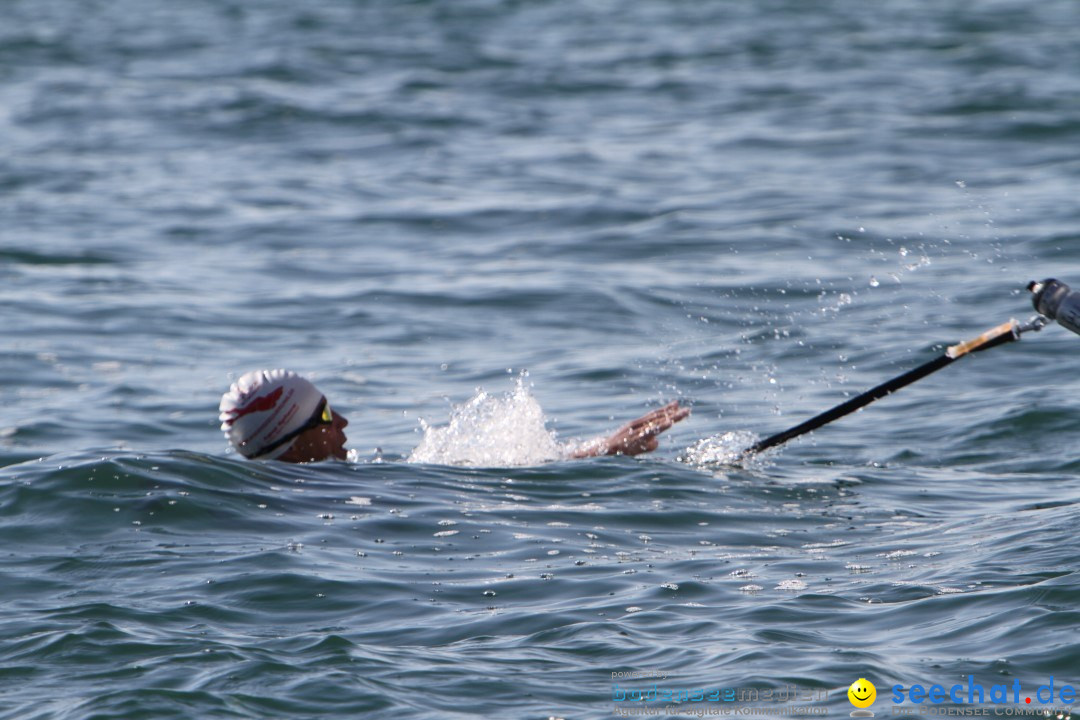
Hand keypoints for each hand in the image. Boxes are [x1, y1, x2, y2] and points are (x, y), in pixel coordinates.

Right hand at [572, 401, 689, 457]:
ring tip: (676, 418)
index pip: (655, 416)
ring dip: (665, 421)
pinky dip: (655, 429)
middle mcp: (636, 426)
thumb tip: (658, 442)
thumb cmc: (618, 450)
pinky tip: (665, 426)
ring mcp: (633, 432)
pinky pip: (645, 434)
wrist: (599, 452)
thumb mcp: (635, 447)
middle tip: (688, 410)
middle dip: (673, 414)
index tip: (678, 405)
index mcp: (638, 426)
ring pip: (652, 425)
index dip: (666, 410)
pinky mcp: (630, 439)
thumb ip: (647, 445)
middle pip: (657, 418)